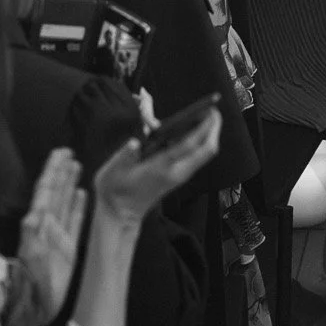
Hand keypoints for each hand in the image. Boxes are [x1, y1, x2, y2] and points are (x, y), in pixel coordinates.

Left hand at [18, 146, 87, 318]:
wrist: (35, 306)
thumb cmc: (32, 280)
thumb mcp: (30, 256)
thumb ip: (32, 234)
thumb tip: (34, 213)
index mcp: (37, 222)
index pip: (45, 190)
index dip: (52, 171)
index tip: (60, 152)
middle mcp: (48, 225)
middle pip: (56, 192)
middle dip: (61, 172)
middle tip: (69, 152)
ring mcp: (58, 236)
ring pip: (65, 202)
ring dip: (69, 184)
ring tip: (76, 166)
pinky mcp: (69, 247)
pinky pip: (75, 221)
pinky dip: (78, 206)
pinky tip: (82, 194)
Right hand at [92, 107, 220, 223]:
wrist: (120, 215)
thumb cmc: (114, 191)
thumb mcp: (112, 172)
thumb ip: (123, 156)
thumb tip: (134, 143)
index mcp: (160, 168)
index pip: (189, 146)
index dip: (203, 127)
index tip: (210, 110)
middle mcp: (175, 173)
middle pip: (206, 151)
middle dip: (214, 129)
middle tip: (213, 110)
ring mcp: (179, 176)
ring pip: (204, 155)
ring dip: (209, 135)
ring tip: (206, 115)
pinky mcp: (178, 177)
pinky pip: (197, 158)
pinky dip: (201, 142)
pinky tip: (193, 130)